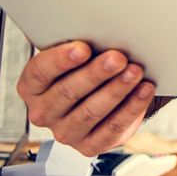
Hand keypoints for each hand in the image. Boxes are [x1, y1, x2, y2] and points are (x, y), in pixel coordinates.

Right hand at [15, 41, 155, 156]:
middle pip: (68, 92)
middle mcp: (44, 112)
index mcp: (32, 86)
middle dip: (96, 73)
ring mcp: (65, 132)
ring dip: (116, 90)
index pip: (40, 72)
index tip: (83, 48)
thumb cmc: (83, 66)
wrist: (99, 92)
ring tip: (135, 71)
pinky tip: (144, 90)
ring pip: (91, 111)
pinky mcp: (89, 146)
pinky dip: (131, 107)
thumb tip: (100, 29)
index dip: (61, 60)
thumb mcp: (74, 53)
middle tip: (118, 58)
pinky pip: (112, 128)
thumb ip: (78, 44)